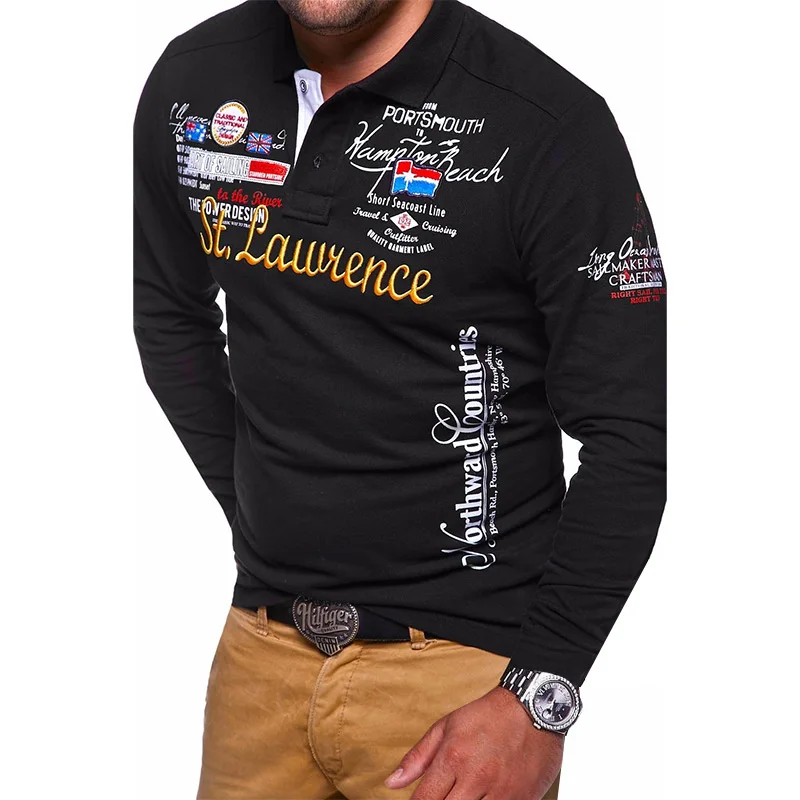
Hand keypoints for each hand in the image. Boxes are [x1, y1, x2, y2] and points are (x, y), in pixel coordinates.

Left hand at [384, 685, 563, 798]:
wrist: (533, 708)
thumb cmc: (488, 716)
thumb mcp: (447, 727)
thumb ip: (418, 757)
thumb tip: (391, 783)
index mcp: (453, 758)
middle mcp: (476, 778)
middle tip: (444, 796)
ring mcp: (501, 793)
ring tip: (464, 795)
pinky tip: (484, 797)